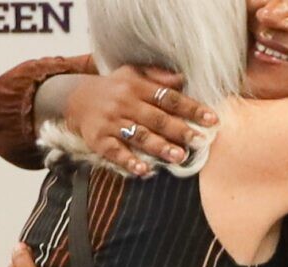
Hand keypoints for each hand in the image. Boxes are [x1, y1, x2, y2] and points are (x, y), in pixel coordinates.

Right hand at [66, 66, 218, 175]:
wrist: (75, 98)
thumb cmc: (113, 88)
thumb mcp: (132, 74)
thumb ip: (157, 77)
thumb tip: (183, 79)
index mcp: (137, 87)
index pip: (169, 98)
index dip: (191, 108)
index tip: (211, 119)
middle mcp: (125, 103)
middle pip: (157, 118)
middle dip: (180, 130)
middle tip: (200, 141)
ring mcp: (112, 122)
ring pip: (139, 135)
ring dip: (160, 147)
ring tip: (179, 157)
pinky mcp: (99, 139)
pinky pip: (115, 152)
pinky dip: (129, 161)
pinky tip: (143, 170)